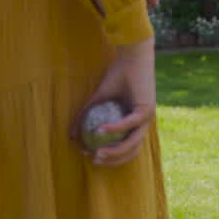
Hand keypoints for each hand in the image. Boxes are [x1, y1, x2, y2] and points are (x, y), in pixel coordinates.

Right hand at [72, 38, 156, 166]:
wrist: (131, 57)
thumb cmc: (116, 76)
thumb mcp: (97, 100)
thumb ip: (85, 116)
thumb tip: (71, 136)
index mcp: (134, 123)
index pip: (126, 149)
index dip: (109, 157)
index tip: (90, 157)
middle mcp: (143, 123)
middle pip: (131, 151)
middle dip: (112, 160)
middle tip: (94, 160)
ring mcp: (147, 118)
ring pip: (132, 143)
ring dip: (114, 151)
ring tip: (97, 153)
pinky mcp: (147, 110)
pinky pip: (129, 124)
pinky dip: (114, 128)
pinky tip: (99, 131)